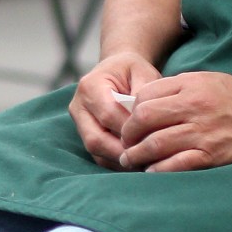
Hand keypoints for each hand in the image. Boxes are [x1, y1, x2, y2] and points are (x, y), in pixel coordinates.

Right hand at [69, 51, 162, 168]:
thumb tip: (145, 120)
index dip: (130, 130)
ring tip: (145, 161)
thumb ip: (144, 92)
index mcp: (90, 86)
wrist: (116, 70)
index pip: (108, 115)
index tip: (153, 138)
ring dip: (120, 160)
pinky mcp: (84, 135)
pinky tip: (136, 161)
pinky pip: (99, 156)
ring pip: (96, 151)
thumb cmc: (132, 71)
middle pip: (95, 139)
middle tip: (149, 157)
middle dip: (123, 151)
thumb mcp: (142, 72)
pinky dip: (118, 161)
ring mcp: (79, 123)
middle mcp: (78, 106)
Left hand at [118, 72, 231, 172]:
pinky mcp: (212, 155)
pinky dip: (159, 170)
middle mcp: (194, 106)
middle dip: (128, 133)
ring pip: (155, 143)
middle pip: (144, 118)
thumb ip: (181, 89)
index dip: (132, 110)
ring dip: (137, 154)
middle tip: (125, 143)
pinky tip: (152, 171)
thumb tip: (147, 102)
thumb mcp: (211, 81)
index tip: (131, 121)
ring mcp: (203, 132)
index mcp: (192, 85)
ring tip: (131, 160)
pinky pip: (175, 165)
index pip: (146, 95)